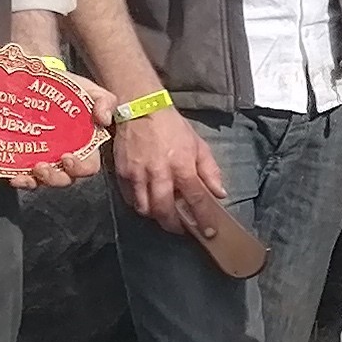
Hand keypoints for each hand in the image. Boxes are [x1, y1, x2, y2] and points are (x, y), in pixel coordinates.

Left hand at [11, 71, 119, 192]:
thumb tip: (104, 120)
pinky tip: (13, 177)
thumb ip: (104, 101)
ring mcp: (44, 159)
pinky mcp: (24, 158)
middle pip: (65, 179)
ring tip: (26, 174)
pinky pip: (24, 176)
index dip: (80, 168)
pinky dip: (20, 180)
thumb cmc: (68, 89)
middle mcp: (65, 157)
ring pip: (44, 181)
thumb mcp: (91, 90)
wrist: (38, 80)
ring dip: (36, 182)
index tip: (67, 157)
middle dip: (55, 178)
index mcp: (85, 146)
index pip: (89, 166)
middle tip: (42, 167)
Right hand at [109, 104, 224, 231]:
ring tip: (165, 216)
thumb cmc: (172, 127)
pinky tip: (148, 203)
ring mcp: (137, 174)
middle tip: (182, 229)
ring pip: (145, 209)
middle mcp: (159, 173)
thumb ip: (210, 171)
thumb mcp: (198, 145)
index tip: (209, 233)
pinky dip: (140, 205)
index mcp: (182, 165)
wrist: (140, 108)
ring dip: (156, 217)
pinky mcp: (121, 173)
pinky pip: (130, 199)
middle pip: (165, 211)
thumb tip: (219, 193)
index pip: (195, 198)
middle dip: (174, 226)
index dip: (203, 218)